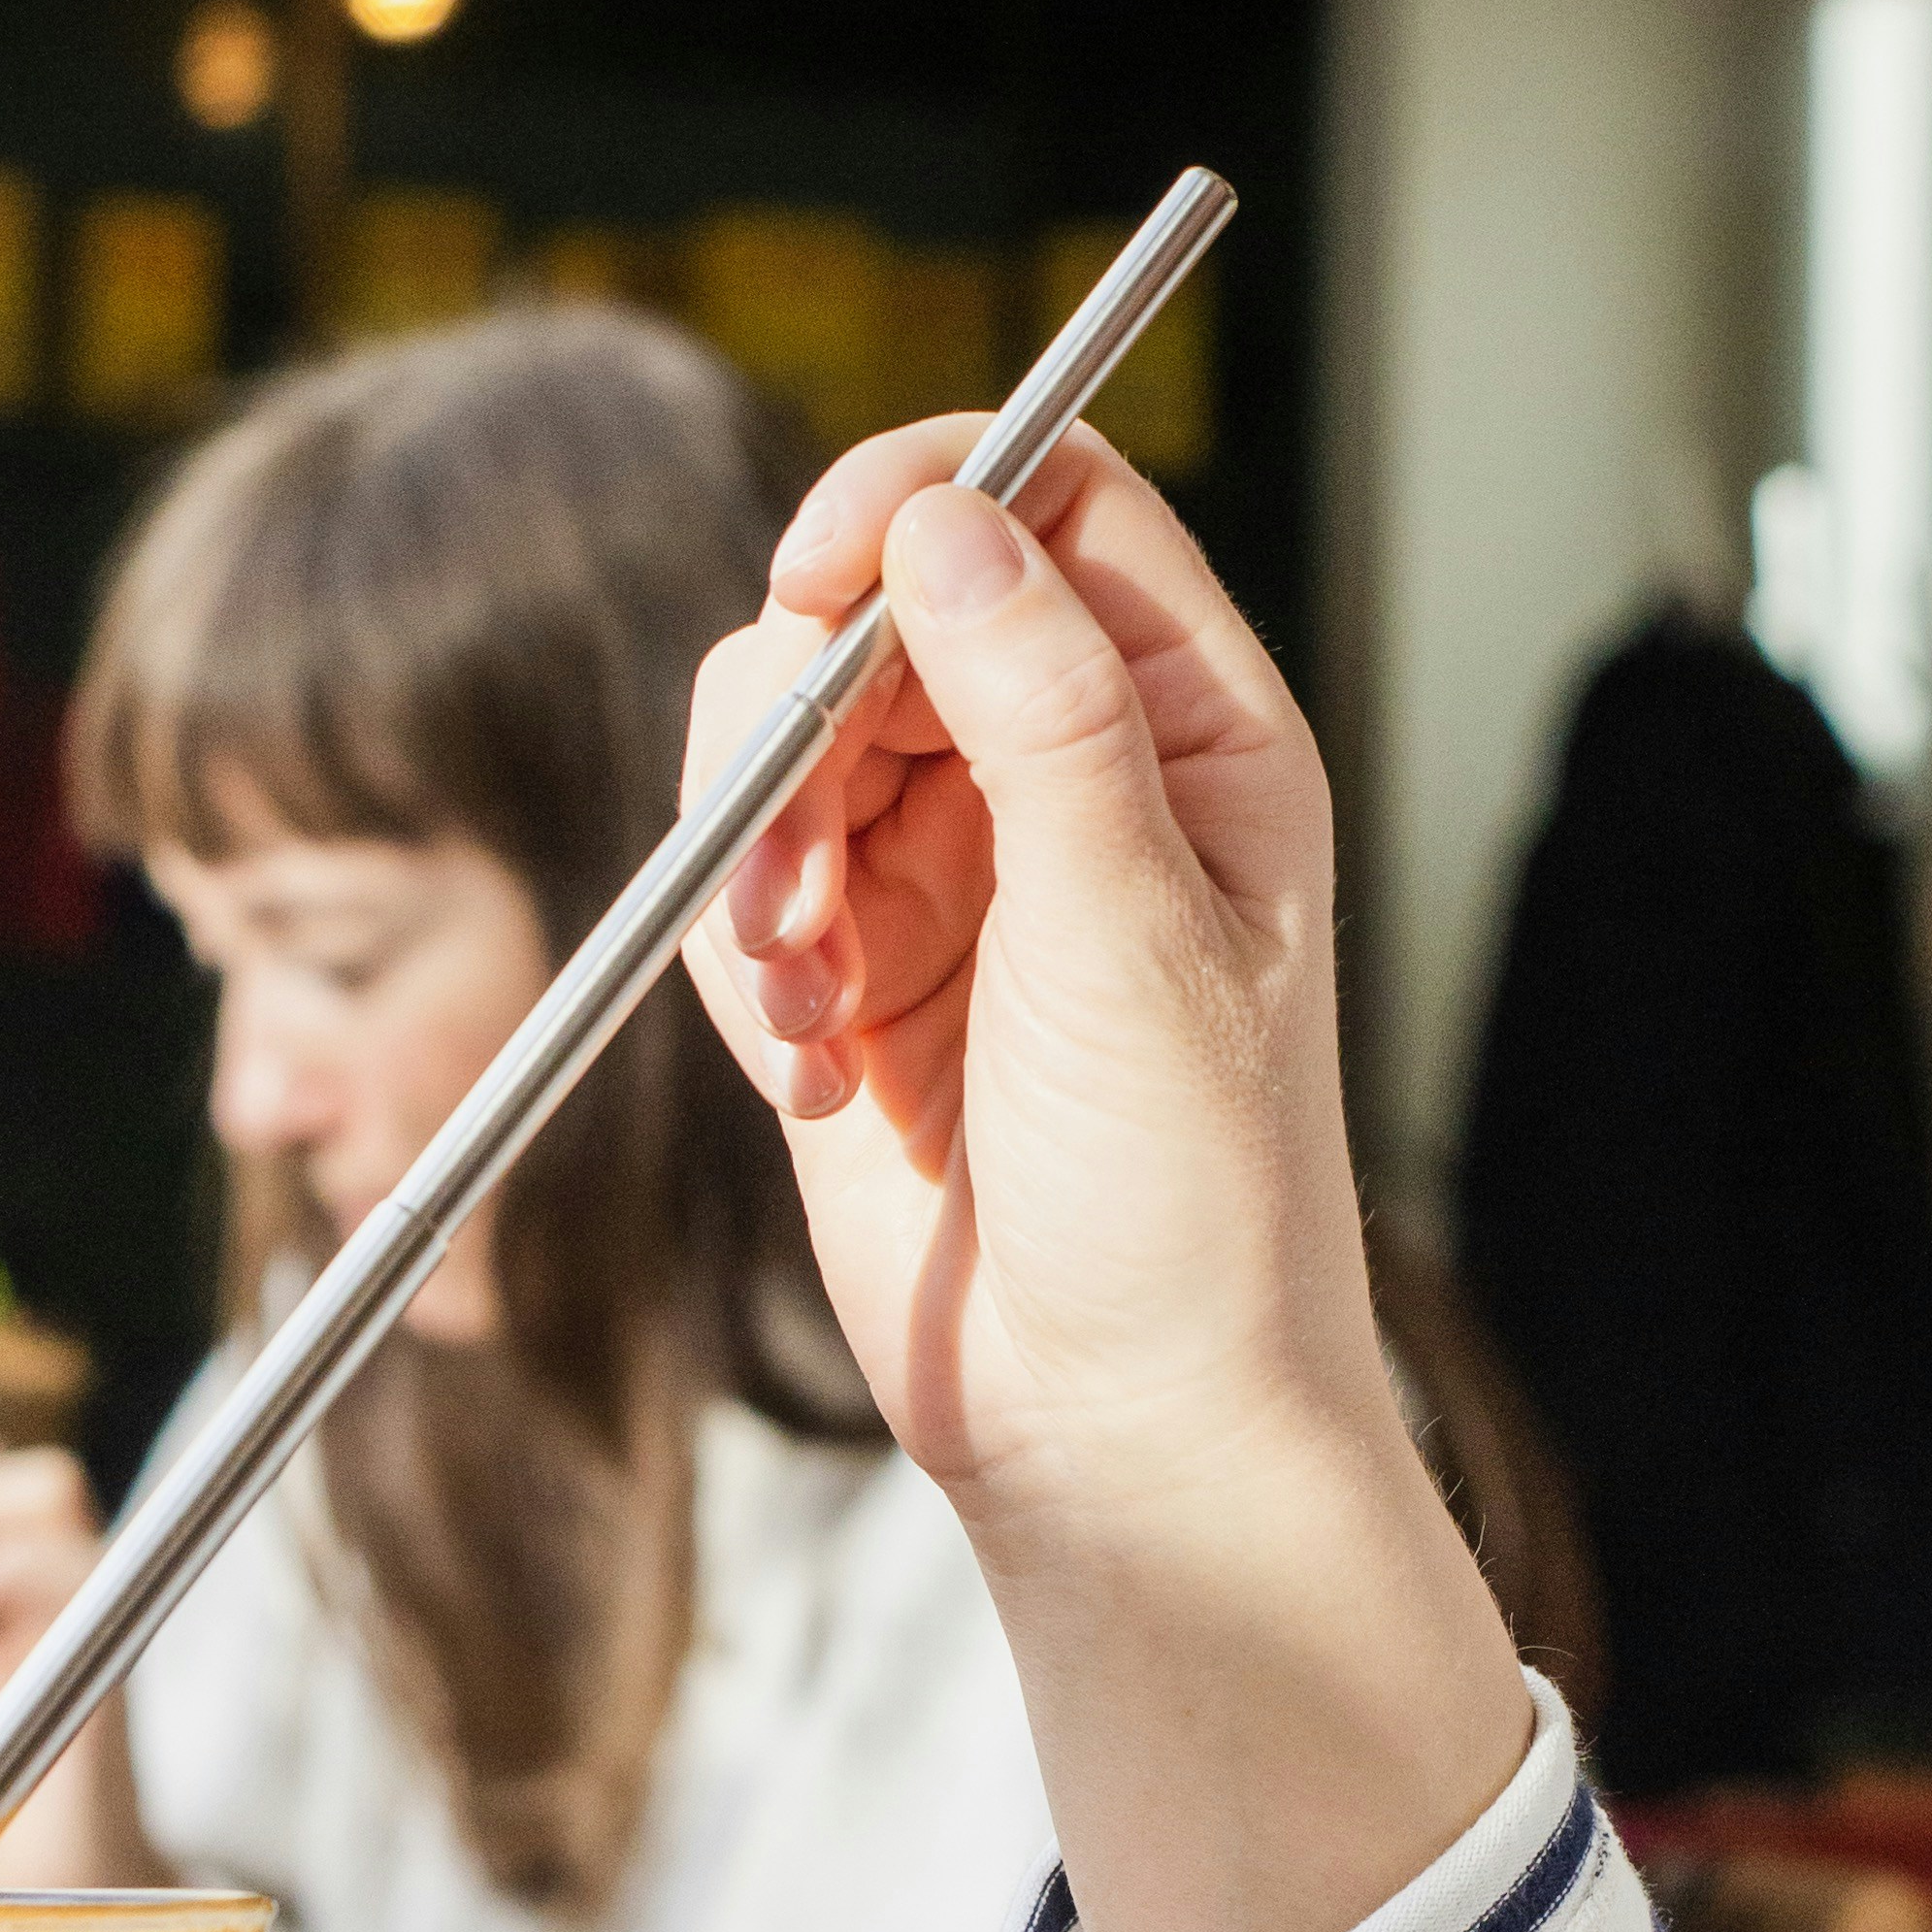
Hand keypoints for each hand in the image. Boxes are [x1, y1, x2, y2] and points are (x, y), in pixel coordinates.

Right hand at [681, 428, 1531, 1931]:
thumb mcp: (1135, 927)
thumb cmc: (1192, 1200)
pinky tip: (817, 1076)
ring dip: (759, 851)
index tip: (823, 571)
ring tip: (811, 994)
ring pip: (781, 744)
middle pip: (880, 612)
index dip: (923, 500)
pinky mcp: (849, 980)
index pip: (1050, 509)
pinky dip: (746, 966)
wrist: (1119, 1430)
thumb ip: (1042, 708)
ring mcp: (946, 880)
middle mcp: (1063, 781)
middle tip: (802, 863)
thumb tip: (947, 521)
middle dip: (807, 722)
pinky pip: (740, 891)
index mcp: (1189, 736)